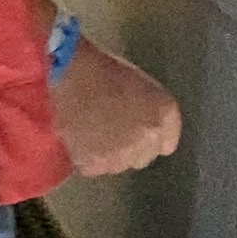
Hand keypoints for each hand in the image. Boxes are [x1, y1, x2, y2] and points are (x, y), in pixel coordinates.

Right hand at [54, 34, 181, 176]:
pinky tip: (78, 137)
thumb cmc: (103, 70)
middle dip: (129, 148)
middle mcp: (148, 138)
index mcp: (165, 114)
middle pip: (142, 158)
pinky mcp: (95, 164)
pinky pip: (93, 167)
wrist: (70, 73)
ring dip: (107, 154)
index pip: (166, 144)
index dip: (147, 137)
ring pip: (117, 165)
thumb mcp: (142, 86)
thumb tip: (144, 128)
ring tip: (90, 131)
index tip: (133, 129)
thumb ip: (151, 112)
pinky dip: (85, 157)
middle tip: (109, 128)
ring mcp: (122, 155)